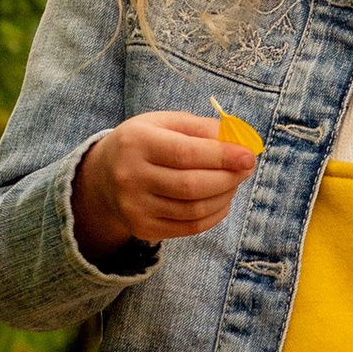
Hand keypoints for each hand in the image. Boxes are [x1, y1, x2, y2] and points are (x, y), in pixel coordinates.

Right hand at [74, 111, 253, 253]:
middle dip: (228, 178)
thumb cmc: (145, 143)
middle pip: (191, 185)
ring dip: (225, 196)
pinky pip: (191, 227)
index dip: (222, 156)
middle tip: (246, 168)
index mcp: (136, 143)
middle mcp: (130, 177)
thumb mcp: (164, 123)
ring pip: (194, 210)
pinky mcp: (144, 229)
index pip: (184, 153)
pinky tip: (222, 200)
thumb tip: (239, 140)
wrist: (103, 178)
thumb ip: (201, 127)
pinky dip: (215, 214)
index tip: (249, 156)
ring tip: (234, 182)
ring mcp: (135, 207)